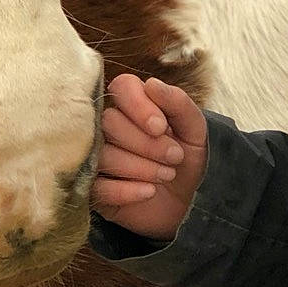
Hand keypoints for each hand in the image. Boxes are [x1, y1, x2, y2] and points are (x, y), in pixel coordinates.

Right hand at [92, 74, 208, 240]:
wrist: (187, 202)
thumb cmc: (187, 159)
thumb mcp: (194, 130)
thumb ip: (178, 103)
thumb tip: (152, 84)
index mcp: (132, 104)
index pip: (121, 87)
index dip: (139, 106)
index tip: (161, 127)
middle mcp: (108, 127)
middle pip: (110, 122)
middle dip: (147, 143)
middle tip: (175, 156)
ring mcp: (97, 157)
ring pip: (103, 155)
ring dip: (141, 167)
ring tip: (167, 175)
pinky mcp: (94, 188)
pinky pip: (98, 187)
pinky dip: (127, 190)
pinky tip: (149, 192)